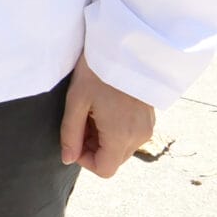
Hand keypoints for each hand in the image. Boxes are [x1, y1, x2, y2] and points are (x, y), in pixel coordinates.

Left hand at [59, 55, 154, 178]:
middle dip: (93, 147)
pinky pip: (131, 136)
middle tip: (81, 120)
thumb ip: (70, 134)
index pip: (104, 170)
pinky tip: (105, 108)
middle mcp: (139, 137)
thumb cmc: (97, 71)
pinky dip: (116, 130)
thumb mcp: (76, 101)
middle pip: (113, 160)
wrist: (125, 47)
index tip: (74, 137)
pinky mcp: (150, 119)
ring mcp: (148, 128)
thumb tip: (67, 159)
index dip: (84, 160)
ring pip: (121, 148)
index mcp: (121, 136)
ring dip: (104, 139)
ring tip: (92, 111)